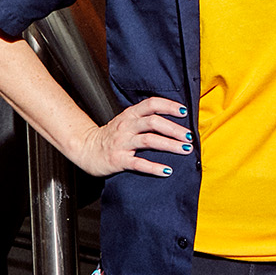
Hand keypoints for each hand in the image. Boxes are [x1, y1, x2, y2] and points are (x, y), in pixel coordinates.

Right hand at [74, 96, 192, 177]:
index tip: (184, 112)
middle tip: (189, 137)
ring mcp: (122, 143)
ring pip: (149, 140)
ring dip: (169, 145)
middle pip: (153, 122)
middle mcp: (127, 126)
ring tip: (184, 150)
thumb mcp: (126, 121)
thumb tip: (172, 118)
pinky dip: (154, 167)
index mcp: (130, 115)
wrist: (86, 149)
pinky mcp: (119, 160)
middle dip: (174, 129)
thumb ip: (144, 118)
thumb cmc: (111, 136)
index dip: (169, 106)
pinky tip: (167, 170)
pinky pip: (139, 163)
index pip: (151, 104)